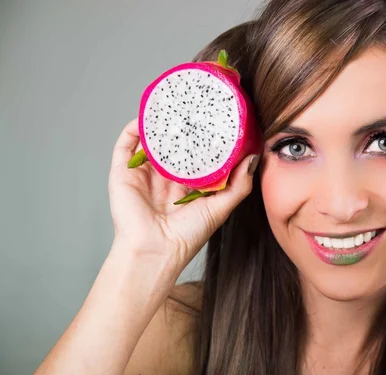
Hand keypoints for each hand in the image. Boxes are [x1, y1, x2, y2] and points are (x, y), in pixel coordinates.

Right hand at [108, 119, 258, 274]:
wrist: (156, 251)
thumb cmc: (187, 235)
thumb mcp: (220, 206)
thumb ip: (239, 184)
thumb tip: (253, 158)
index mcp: (186, 185)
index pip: (195, 155)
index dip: (204, 137)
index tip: (215, 119)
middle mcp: (164, 178)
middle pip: (172, 144)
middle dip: (181, 125)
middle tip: (192, 105)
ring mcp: (143, 175)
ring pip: (149, 141)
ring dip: (158, 123)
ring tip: (170, 104)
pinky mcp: (123, 174)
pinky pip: (125, 146)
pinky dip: (134, 129)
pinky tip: (147, 116)